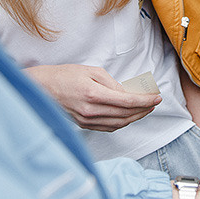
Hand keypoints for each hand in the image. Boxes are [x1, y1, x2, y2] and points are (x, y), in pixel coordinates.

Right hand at [24, 64, 159, 131]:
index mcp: (94, 94)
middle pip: (126, 115)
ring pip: (119, 123)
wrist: (42, 88)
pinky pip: (109, 127)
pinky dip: (122, 122)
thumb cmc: (65, 76)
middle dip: (143, 109)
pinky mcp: (84, 125)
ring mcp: (87, 121)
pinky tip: (128, 116)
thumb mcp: (91, 71)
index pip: (127, 101)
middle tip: (154, 103)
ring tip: (145, 109)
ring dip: (135, 117)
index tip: (156, 98)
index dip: (145, 101)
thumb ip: (112, 83)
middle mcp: (91, 111)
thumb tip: (127, 93)